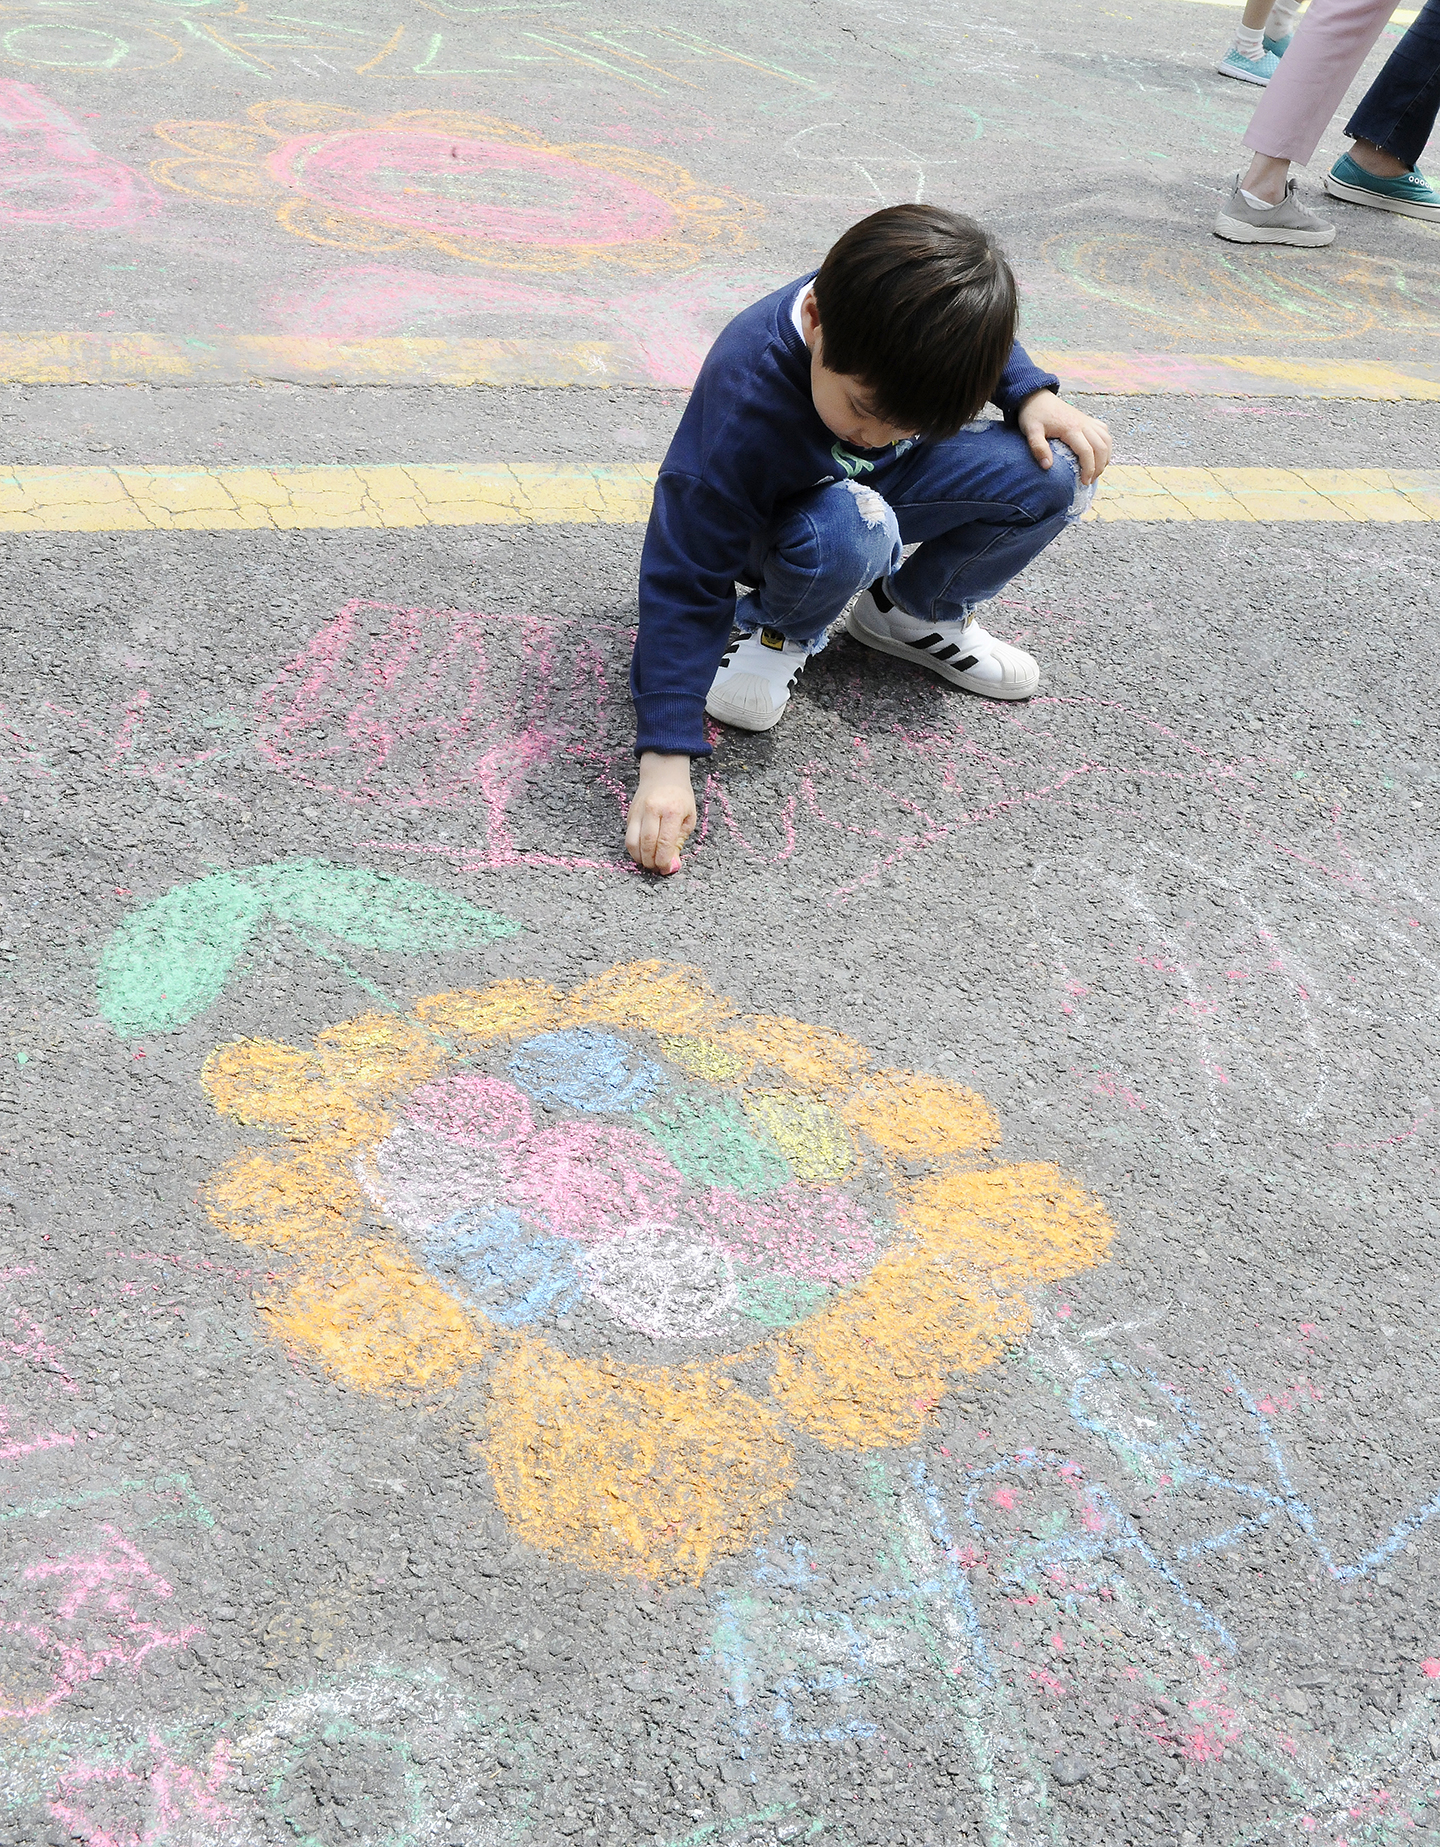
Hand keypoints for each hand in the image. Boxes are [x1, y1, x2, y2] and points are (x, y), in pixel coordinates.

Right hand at [625, 752, 695, 873]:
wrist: (663, 774)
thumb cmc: (680, 797)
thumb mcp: (689, 817)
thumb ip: (680, 841)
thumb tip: (672, 864)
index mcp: (672, 811)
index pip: (664, 842)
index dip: (663, 860)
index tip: (665, 869)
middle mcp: (653, 810)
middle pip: (647, 844)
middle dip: (651, 861)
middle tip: (656, 869)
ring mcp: (638, 812)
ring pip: (632, 842)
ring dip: (639, 858)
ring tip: (648, 863)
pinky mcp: (630, 814)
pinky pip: (628, 836)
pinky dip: (634, 849)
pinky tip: (642, 853)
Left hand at [1017, 389, 1111, 485]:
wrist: (1036, 396)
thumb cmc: (1033, 414)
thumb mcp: (1031, 431)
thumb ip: (1038, 448)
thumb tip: (1047, 467)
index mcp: (1071, 428)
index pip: (1087, 451)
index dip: (1089, 469)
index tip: (1084, 482)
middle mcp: (1083, 424)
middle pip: (1101, 447)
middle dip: (1099, 467)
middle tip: (1090, 481)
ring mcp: (1086, 421)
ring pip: (1106, 439)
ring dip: (1105, 457)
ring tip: (1096, 471)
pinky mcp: (1086, 420)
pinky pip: (1103, 432)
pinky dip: (1106, 444)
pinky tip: (1099, 454)